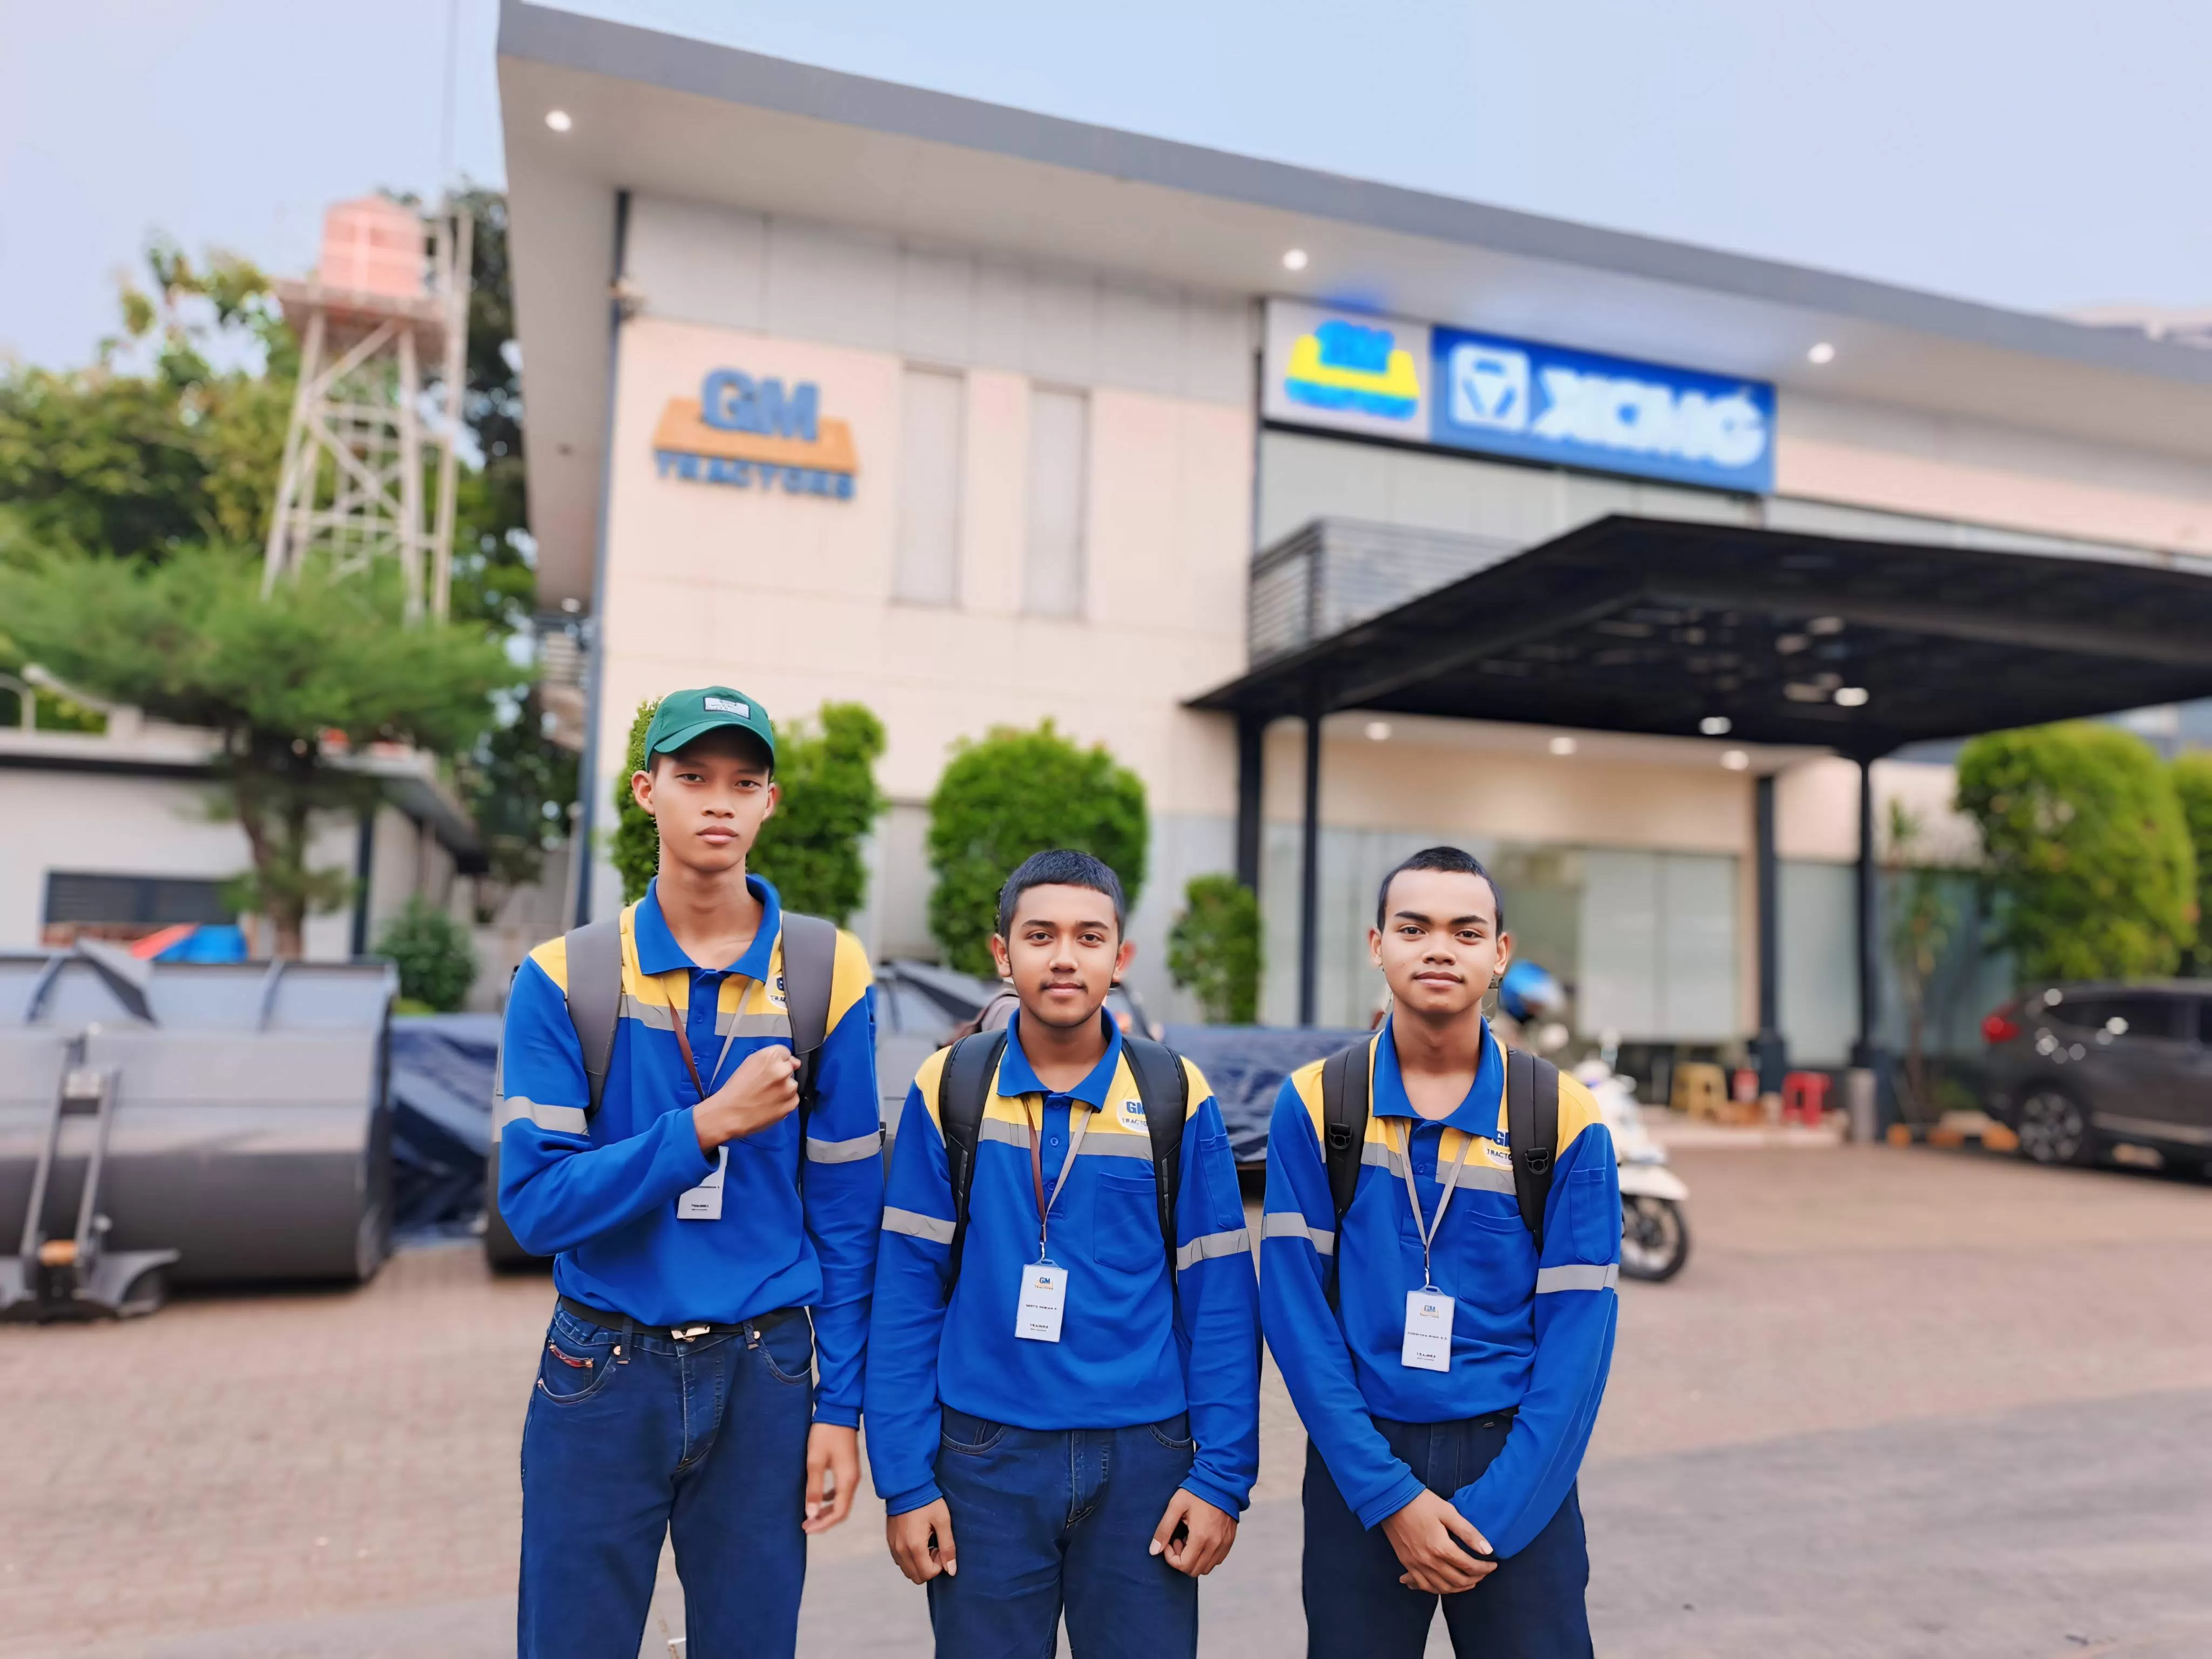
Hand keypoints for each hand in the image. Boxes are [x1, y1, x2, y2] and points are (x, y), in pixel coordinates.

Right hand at [695, 1044, 800, 1150]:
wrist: (729, 1114)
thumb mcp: (749, 1064)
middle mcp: (783, 1070)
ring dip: (784, 1089)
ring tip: (767, 1097)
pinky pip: (793, 1099)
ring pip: (792, 1084)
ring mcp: (789, 1088)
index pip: (785, 1053)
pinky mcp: (791, 1104)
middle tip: (766, 1085)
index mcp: (770, 1056)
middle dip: (781, 1075)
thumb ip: (771, 1060)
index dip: (777, 1062)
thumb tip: (795, 1064)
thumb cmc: (735, 1088)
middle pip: (790, 1068)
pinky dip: (785, 1102)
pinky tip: (771, 1105)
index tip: (768, 1070)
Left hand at [804, 1424, 858, 1534]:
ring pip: (842, 1501)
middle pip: (842, 1510)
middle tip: (806, 1526)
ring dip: (827, 1511)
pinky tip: (819, 1498)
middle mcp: (853, 1480)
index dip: (823, 1524)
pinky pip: (841, 1491)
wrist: (838, 1412)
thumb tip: (811, 1514)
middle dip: (825, 1521)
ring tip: (810, 1516)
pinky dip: (830, 1500)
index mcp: (847, 1480)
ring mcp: (852, 1474)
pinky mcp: (848, 1468)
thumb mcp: (815, 1461)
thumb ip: (814, 1489)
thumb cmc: (825, 1435)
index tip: (806, 1528)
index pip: (839, 1512)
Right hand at [886, 1498, 956, 1584]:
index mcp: (914, 1546)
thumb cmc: (927, 1502)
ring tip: (926, 1544)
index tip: (940, 1548)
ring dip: (919, 1564)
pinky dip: (910, 1559)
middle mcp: (901, 1550)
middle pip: (916, 1577)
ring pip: (907, 1570)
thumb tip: (951, 1570)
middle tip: (934, 1548)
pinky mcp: (890, 1542)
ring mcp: (893, 1547)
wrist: (906, 1486)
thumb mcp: (943, 1521)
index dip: (938, 1566)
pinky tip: (917, 1541)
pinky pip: (900, 1561)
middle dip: (928, 1568)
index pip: (927, 1574)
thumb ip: (948, 1547)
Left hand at [1149, 1488, 1236, 1576]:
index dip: (1171, 1558)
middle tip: (1178, 1540)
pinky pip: (1217, 1560)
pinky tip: (1201, 1540)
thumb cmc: (1197, 1492)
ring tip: (1189, 1540)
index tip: (1170, 1542)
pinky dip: (1206, 1557)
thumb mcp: (1176, 1506)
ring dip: (1194, 1560)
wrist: (1221, 1481)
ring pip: (1206, 1568)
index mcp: (1200, 1537)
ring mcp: (1224, 1544)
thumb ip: (1164, 1529)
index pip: (1183, 1565)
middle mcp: (1215, 1545)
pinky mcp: (1229, 1541)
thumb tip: (1154, 1551)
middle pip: (1194, 1570)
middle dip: (1181, 1560)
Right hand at [1380, 1490, 1495, 1594]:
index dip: (1485, 1568)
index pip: (1469, 1566)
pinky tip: (1446, 1585)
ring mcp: (1416, 1565)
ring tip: (1470, 1581)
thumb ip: (1468, 1533)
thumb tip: (1488, 1550)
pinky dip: (1438, 1589)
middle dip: (1476, 1579)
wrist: (1391, 1500)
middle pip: (1458, 1580)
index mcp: (1441, 1548)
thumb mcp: (1448, 1512)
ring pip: (1442, 1588)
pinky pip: (1424, 1586)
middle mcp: (1429, 1562)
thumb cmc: (1421, 1503)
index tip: (1493, 1564)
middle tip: (1484, 1572)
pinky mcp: (1407, 1564)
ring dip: (1459, 1588)